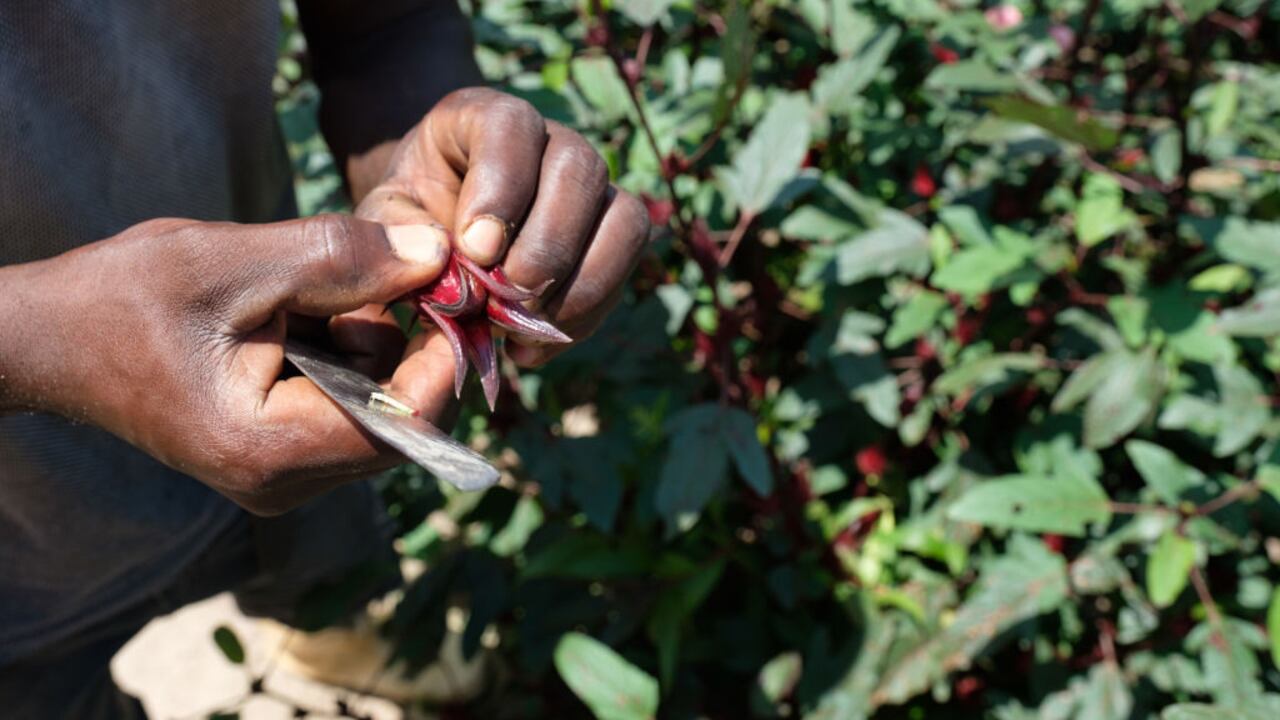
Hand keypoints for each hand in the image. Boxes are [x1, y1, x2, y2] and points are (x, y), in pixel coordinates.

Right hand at [0, 215, 457, 513]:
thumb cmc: (124, 297)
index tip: (445, 286)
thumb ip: (341, 259)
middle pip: (404, 422)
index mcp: (267, 451)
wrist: (52, 337)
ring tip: (304, 302)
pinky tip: (297, 324)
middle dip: (406, 345)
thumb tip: (440, 255)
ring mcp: (282, 478)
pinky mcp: (280, 459)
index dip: (443, 355)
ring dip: (371, 346)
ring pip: (383, 411)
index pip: (406, 422)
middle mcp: (282, 485)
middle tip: (375, 275)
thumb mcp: (233, 261)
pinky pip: (353, 408)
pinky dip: (347, 357)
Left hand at [354, 87, 650, 366]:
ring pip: (623, 218)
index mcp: (483, 118)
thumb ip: (397, 233)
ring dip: (581, 283)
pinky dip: (585, 314)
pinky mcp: (611, 236)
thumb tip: (444, 260)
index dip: (501, 189)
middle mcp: (550, 142)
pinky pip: (624, 267)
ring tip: (524, 324)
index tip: (475, 250)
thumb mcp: (384, 221)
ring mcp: (590, 189)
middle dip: (547, 245)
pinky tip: (532, 345)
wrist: (434, 243)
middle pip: (580, 169)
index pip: (512, 127)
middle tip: (506, 297)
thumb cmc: (408, 222)